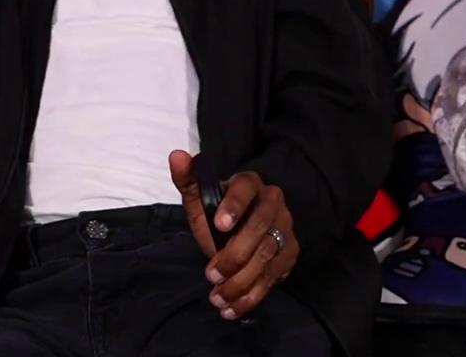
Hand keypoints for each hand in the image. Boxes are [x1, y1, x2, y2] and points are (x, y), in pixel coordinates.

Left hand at [169, 151, 297, 319]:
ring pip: (267, 257)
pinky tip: (231, 309)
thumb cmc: (218, 213)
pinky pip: (274, 277)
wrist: (241, 231)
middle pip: (259, 228)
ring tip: (217, 297)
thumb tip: (177, 156)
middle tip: (210, 274)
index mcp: (249, 183)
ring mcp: (285, 229)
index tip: (218, 225)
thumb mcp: (199, 199)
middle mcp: (273, 203)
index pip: (245, 188)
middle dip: (234, 255)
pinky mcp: (289, 254)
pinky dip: (252, 296)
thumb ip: (188, 180)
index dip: (234, 205)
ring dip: (241, 282)